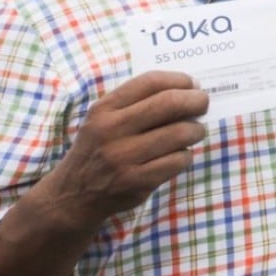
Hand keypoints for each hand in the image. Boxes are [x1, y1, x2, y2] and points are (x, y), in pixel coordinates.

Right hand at [44, 71, 208, 228]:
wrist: (72, 195)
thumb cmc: (98, 150)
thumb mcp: (103, 120)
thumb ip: (136, 104)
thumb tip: (188, 89)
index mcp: (104, 109)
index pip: (150, 82)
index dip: (180, 80)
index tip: (193, 85)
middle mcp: (111, 130)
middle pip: (170, 103)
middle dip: (196, 100)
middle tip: (203, 104)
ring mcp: (123, 157)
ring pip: (180, 133)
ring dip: (197, 130)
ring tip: (196, 131)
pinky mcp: (136, 181)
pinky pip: (179, 160)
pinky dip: (186, 155)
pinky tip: (179, 155)